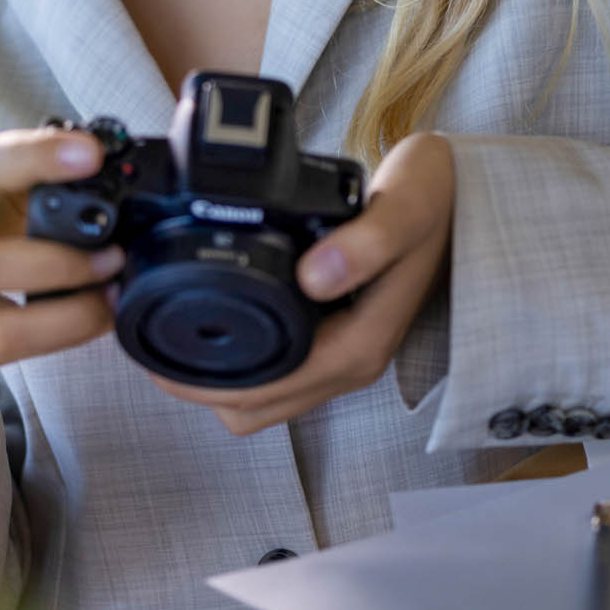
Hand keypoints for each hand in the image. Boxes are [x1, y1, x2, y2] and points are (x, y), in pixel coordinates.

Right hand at [0, 127, 124, 410]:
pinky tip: (100, 314)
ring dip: (69, 310)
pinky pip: (18, 345)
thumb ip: (34, 186)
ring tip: (112, 287)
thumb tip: (119, 179)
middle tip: (114, 251)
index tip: (90, 153)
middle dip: (57, 263)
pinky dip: (68, 331)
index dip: (39, 156)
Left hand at [147, 131, 455, 434]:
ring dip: (215, 382)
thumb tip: (312, 276)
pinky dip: (238, 363)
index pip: (267, 392)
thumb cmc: (437, 200)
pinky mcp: (337, 338)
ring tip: (166, 336)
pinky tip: (213, 320)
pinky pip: (277, 373)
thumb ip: (365, 243)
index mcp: (361, 343)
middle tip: (142, 342)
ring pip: (263, 400)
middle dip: (195, 389)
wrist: (466, 199)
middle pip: (254, 409)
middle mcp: (351, 360)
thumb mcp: (406, 206)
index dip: (203, 383)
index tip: (151, 354)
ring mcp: (345, 354)